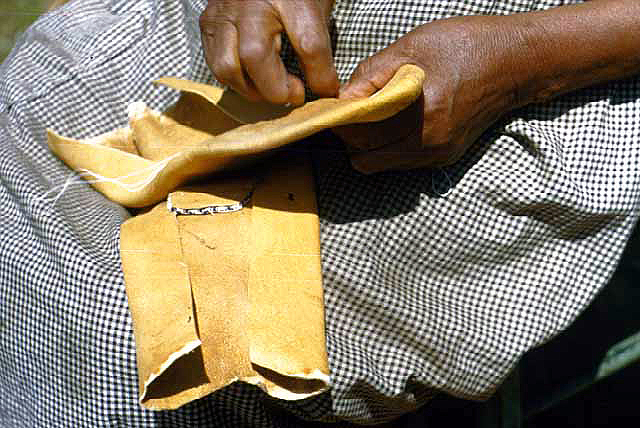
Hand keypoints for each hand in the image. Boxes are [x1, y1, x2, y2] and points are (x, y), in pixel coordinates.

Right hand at [200, 0, 338, 104]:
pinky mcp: (208, 22)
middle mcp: (250, 3)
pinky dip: (236, 80)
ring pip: (227, 67)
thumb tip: (325, 87)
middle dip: (276, 88)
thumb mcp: (316, 6)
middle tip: (295, 92)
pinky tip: (255, 77)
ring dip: (252, 89)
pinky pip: (215, 65)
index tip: (327, 90)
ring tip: (272, 86)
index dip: (320, 76)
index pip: (308, 43)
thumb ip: (320, 43)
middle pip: (254, 56)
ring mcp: (224, 12)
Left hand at [337, 15, 522, 172]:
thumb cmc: (466, 46)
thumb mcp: (413, 47)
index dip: (340, 123)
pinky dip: (388, 147)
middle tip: (350, 112)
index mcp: (423, 115)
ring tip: (371, 115)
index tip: (332, 109)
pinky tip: (392, 122)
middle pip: (367, 157)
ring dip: (368, 145)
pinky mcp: (445, 157)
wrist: (515, 63)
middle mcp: (431, 144)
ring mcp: (439, 154)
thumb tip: (342, 99)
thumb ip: (372, 74)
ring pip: (382, 164)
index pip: (362, 135)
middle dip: (351, 137)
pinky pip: (401, 161)